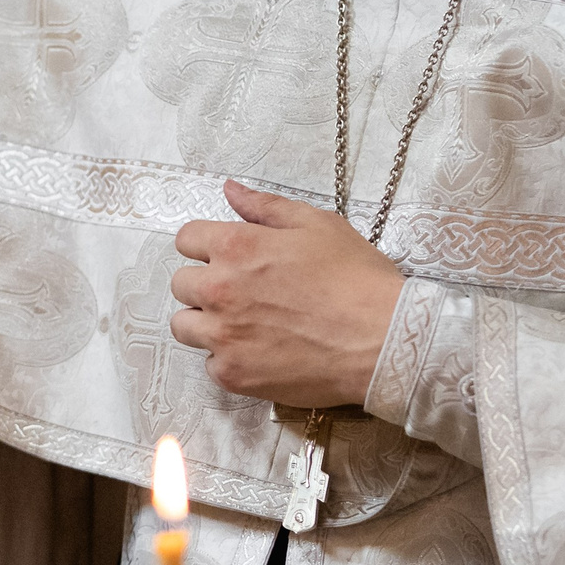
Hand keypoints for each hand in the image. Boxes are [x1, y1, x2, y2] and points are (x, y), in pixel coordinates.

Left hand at [169, 181, 402, 409]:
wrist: (384, 341)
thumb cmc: (357, 279)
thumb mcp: (317, 225)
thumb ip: (266, 206)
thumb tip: (230, 190)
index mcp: (235, 247)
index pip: (186, 239)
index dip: (206, 245)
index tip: (227, 256)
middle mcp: (219, 290)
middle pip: (180, 284)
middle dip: (204, 284)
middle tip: (241, 292)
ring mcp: (223, 336)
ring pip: (185, 327)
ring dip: (207, 322)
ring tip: (244, 324)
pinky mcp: (233, 375)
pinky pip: (210, 364)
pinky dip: (229, 359)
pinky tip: (260, 353)